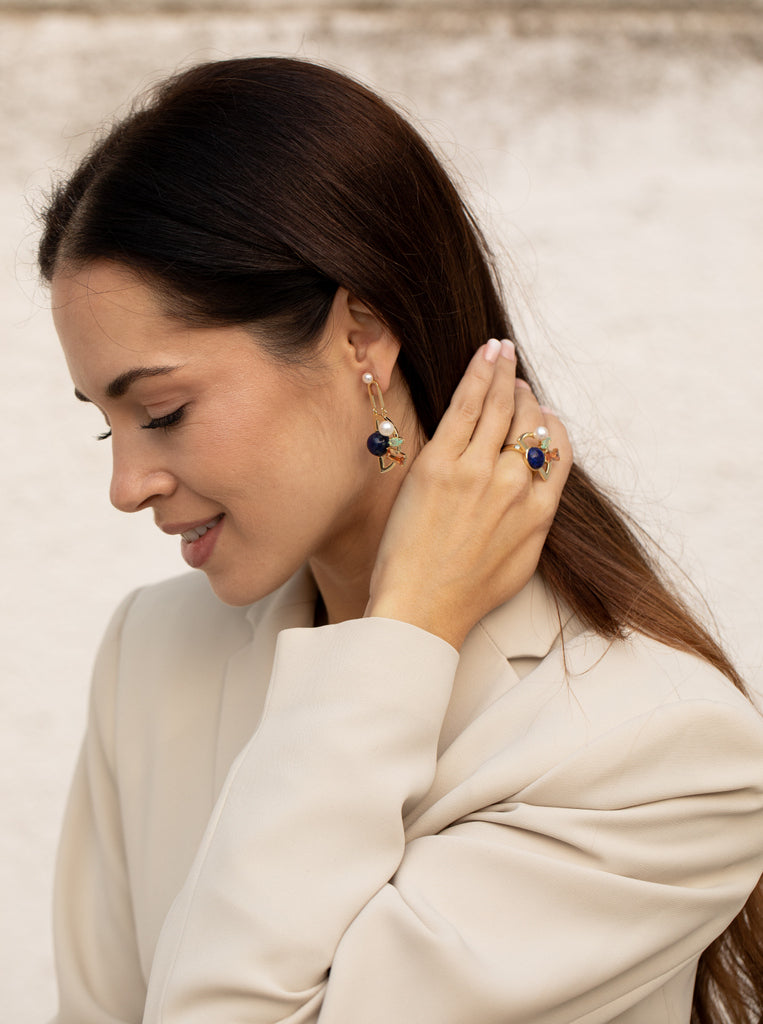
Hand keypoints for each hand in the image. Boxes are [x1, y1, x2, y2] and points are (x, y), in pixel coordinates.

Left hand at [366, 339, 571, 649]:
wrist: (424, 608)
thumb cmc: (465, 593)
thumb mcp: (521, 561)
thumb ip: (533, 521)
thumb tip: (535, 496)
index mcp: (540, 510)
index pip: (556, 449)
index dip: (549, 423)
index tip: (540, 411)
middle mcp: (516, 485)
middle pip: (530, 422)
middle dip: (524, 395)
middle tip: (513, 378)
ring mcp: (479, 471)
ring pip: (501, 406)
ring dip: (504, 372)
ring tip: (501, 351)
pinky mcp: (442, 462)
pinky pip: (466, 406)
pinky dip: (479, 374)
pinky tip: (485, 353)